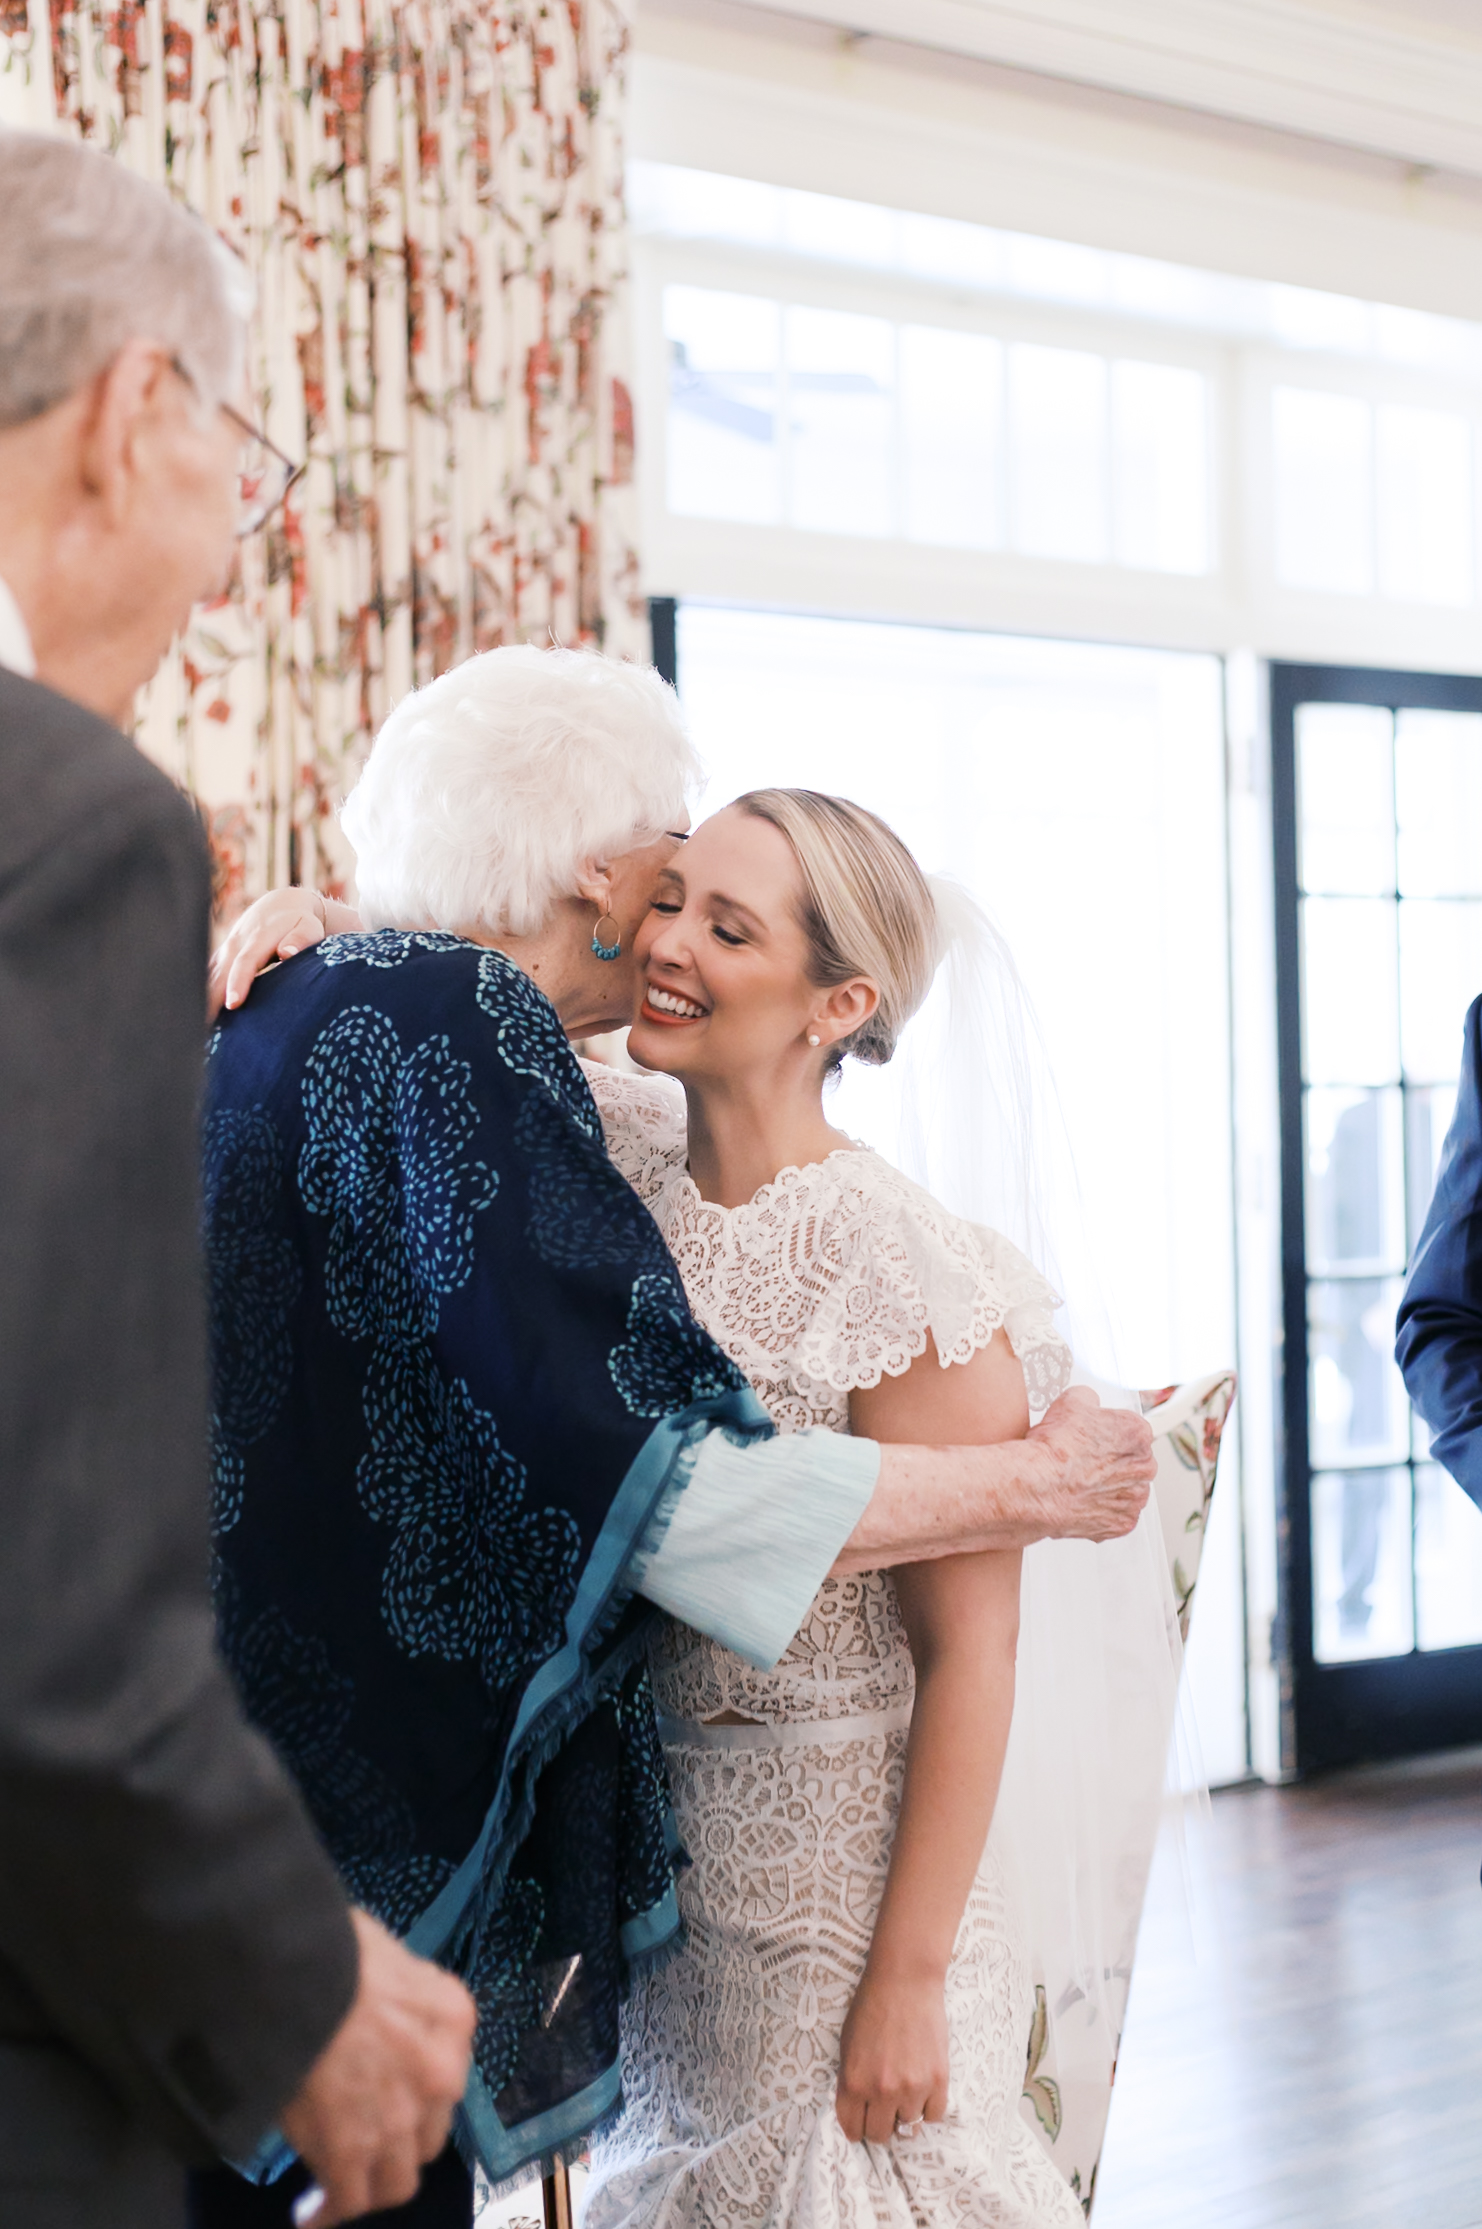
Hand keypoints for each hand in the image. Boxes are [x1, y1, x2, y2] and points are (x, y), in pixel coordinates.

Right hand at [208, 886, 333, 1018]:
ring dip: (199, 1000)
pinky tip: (196, 1018)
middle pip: (218, 973)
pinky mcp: (220, 958)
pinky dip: (199, 996)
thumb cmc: (299, 923)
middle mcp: (235, 944)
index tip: (233, 1004)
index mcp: (258, 938)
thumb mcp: (307, 926)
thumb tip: (287, 952)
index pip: (245, 962)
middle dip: (209, 999)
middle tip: (202, 1026)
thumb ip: (301, 939)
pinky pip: (205, 979)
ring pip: (207, 977)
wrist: (278, 906)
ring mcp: (225, 951)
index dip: (238, 982)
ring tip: (193, 1028)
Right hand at [280, 1910, 476, 2224]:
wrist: (294, 1970)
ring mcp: (401, 2119)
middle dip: (399, 2139)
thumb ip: (394, 1993)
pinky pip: (350, 2199)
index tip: (386, 2099)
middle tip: (363, 2139)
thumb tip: (369, 2005)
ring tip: (339, 2186)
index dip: (413, 2090)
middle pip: (428, 2132)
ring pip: (398, 2179)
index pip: (444, 2074)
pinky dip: (330, 2211)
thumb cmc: (332, 1945)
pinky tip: (310, 2214)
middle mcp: (442, 2074)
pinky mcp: (353, 2151)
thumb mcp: (386, 1954)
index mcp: (453, 2018)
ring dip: (371, 2183)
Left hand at [835, 1964, 948, 2146]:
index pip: (853, 2130)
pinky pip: (934, 2115)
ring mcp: (912, 2087)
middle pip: (880, 2135)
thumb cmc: (871, 2007)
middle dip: (880, 2125)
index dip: (857, 2128)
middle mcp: (882, 2091)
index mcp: (853, 2083)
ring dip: (906, 2113)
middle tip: (885, 2109)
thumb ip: (851, 2082)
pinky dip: (928, 2107)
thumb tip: (858, 2112)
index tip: (863, 2123)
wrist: (905, 1981)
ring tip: (905, 2092)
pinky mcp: (938, 2080)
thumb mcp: (847, 2046)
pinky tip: (923, 2089)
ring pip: (908, 2128)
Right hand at [1027, 1387, 1153, 1541]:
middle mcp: (1144, 1467)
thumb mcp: (1071, 1401)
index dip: (1108, 1433)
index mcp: (1138, 1434)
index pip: (1131, 1430)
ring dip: (1109, 1487)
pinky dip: (1101, 1510)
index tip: (1094, 1438)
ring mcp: (1134, 1499)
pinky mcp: (1122, 1524)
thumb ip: (1090, 1400)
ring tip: (1080, 1483)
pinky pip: (1116, 1515)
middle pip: (1133, 1461)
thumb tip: (1088, 1403)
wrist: (1038, 1486)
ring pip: (1126, 1490)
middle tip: (1084, 1461)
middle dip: (1112, 1461)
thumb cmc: (1054, 1448)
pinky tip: (1081, 1501)